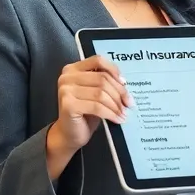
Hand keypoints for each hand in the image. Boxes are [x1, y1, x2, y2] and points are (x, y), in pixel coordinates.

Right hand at [46, 55, 130, 177]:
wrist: (70, 133)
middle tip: (129, 103)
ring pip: (101, 93)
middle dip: (120, 92)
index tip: (125, 83)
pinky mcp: (68, 104)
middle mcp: (67, 77)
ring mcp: (66, 90)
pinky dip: (111, 113)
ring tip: (124, 113)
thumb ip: (106, 82)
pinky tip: (118, 119)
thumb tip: (124, 83)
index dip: (114, 70)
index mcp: (73, 69)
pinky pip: (97, 106)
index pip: (98, 60)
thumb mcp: (96, 93)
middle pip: (102, 78)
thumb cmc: (86, 112)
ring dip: (116, 105)